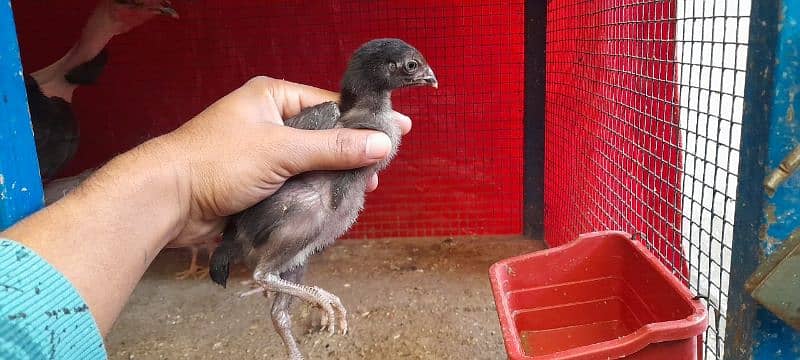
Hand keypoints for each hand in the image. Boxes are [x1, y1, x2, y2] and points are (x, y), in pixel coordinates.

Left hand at [161, 76, 411, 247]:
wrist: (168, 202)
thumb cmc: (218, 162)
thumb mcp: (281, 149)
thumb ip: (332, 148)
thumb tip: (381, 143)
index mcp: (273, 98)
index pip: (329, 105)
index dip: (362, 122)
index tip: (397, 133)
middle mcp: (271, 123)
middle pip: (324, 138)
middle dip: (350, 156)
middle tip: (376, 175)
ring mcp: (266, 156)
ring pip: (313, 166)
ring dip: (334, 180)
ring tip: (361, 192)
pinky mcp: (261, 186)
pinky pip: (299, 187)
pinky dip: (316, 196)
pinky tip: (336, 204)